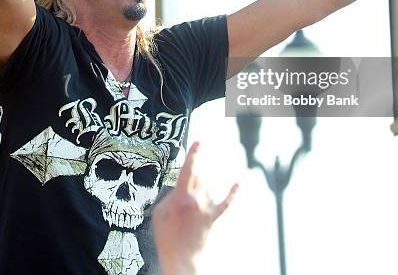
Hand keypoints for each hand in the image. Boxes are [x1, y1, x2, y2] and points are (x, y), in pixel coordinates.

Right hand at [152, 142, 237, 274]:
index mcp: (181, 197)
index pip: (187, 170)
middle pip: (198, 177)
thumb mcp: (160, 212)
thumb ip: (169, 196)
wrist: (180, 256)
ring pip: (207, 187)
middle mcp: (196, 200)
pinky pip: (224, 203)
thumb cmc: (166, 236)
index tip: (198, 142)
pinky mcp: (212, 217)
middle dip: (191, 179)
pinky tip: (237, 184)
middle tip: (182, 194)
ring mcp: (206, 208)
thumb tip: (178, 188)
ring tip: (190, 204)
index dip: (193, 155)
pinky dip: (232, 193)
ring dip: (200, 188)